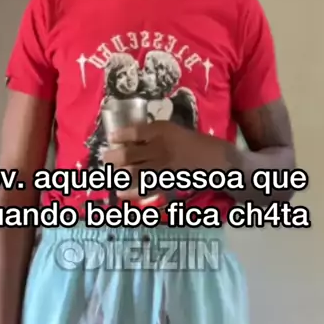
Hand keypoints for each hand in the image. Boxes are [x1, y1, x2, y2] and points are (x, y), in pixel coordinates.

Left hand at [102, 121, 230, 199]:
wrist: (216, 160)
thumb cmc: (194, 142)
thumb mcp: (173, 130)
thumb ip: (153, 134)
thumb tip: (129, 141)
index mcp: (163, 131)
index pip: (136, 132)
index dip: (121, 135)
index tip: (111, 138)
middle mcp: (161, 148)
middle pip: (131, 154)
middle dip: (115, 157)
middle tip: (106, 159)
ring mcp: (164, 166)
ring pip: (136, 172)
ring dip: (120, 174)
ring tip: (110, 175)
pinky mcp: (168, 182)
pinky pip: (147, 187)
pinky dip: (133, 191)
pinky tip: (122, 192)